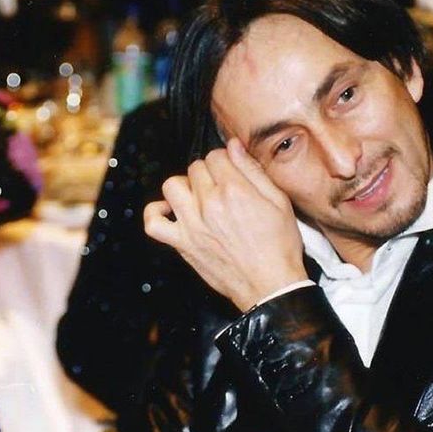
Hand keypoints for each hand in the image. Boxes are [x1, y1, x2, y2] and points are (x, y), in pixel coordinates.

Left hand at [144, 138, 306, 310]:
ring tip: (198, 197)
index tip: (230, 172)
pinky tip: (171, 211)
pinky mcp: (182, 244)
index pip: (215, 155)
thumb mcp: (278, 201)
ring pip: (171, 186)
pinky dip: (156, 213)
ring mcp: (191, 225)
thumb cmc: (279, 245)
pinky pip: (153, 223)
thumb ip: (253, 170)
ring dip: (184, 187)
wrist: (270, 285)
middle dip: (207, 173)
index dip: (224, 161)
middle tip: (220, 188)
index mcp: (234, 190)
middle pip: (194, 168)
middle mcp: (209, 204)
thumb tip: (233, 145)